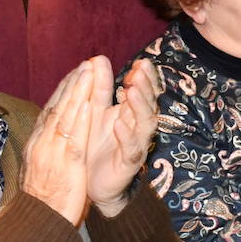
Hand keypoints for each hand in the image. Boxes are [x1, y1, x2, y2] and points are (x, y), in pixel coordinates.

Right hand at [20, 61, 94, 225]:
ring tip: (88, 73)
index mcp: (37, 144)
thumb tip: (49, 134)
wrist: (37, 222)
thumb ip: (45, 149)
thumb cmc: (42, 199)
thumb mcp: (40, 168)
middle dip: (71, 84)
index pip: (51, 111)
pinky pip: (73, 139)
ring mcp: (52, 154)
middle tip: (85, 64)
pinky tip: (88, 105)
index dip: (64, 91)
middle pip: (57, 108)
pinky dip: (80, 120)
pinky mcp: (65, 166)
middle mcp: (42, 144)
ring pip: (65, 118)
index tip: (75, 73)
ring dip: (77, 94)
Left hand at [85, 57, 158, 216]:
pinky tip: (119, 124)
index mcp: (131, 114)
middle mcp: (138, 128)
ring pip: (145, 124)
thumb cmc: (96, 144)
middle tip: (140, 71)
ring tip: (131, 91)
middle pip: (149, 104)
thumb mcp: (95, 111)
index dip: (144, 78)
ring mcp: (135, 146)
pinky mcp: (128, 164)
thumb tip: (99, 58)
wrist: (91, 182)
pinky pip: (131, 150)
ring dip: (140, 107)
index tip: (140, 63)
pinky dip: (126, 136)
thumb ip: (100, 87)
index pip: (144, 92)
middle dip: (146, 87)